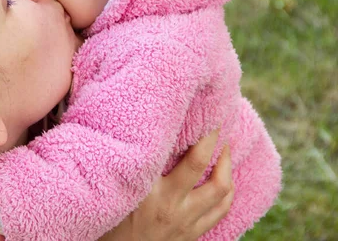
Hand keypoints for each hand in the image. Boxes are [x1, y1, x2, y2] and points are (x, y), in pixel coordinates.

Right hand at [100, 130, 233, 240]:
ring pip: (221, 189)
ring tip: (225, 146)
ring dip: (226, 164)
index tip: (191, 110)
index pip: (167, 151)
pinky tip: (226, 178)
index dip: (184, 131)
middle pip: (199, 163)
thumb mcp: (115, 191)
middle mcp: (169, 203)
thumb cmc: (109, 224)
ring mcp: (185, 220)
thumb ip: (127, 166)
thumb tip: (130, 133)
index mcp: (146, 190)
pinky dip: (228, 191)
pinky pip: (221, 210)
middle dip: (211, 138)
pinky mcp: (193, 233)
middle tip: (215, 121)